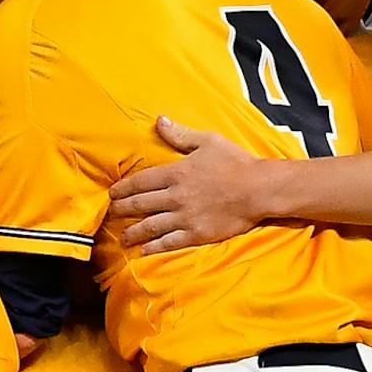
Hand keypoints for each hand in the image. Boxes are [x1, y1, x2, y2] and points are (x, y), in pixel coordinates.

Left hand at [108, 118, 270, 253]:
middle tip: (112, 213)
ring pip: (149, 227)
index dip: (123, 188)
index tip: (112, 193)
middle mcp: (176, 196)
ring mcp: (185, 217)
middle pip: (139, 205)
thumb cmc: (236, 162)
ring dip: (132, 232)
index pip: (140, 182)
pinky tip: (144, 250)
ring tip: (122, 238)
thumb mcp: (208, 142)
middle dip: (121, 210)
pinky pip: (169, 243)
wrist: (260, 189)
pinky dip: (153, 247)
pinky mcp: (196, 234)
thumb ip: (180, 135)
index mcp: (176, 173)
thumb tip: (159, 121)